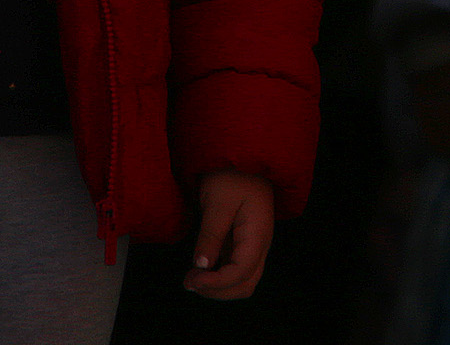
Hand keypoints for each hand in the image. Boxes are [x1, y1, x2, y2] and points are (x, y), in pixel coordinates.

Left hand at [184, 170, 275, 299]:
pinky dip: (218, 278)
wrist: (242, 158)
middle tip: (190, 281)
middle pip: (246, 284)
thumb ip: (211, 235)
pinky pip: (236, 271)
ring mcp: (253, 246)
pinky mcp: (243, 244)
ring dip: (218, 288)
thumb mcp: (218, 202)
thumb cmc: (232, 176)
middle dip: (217, 291)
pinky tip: (200, 269)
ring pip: (242, 282)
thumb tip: (201, 266)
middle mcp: (260, 245)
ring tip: (192, 278)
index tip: (191, 278)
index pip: (241, 273)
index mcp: (257, 235)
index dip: (216, 283)